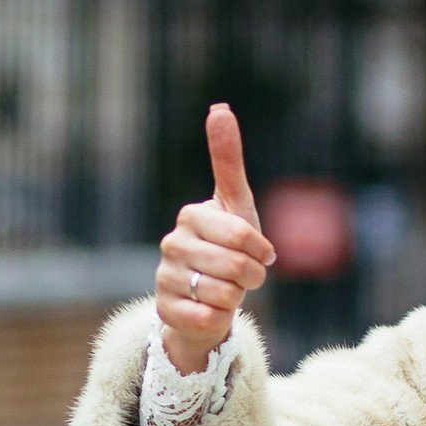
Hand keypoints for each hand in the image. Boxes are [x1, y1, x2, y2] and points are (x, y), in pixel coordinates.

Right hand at [155, 103, 275, 373]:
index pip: (242, 233)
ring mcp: (164, 278)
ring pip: (224, 294)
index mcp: (191, 216)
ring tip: (226, 291)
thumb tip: (219, 108)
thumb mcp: (235, 204)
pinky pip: (209, 317)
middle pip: (236, 266)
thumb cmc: (227, 246)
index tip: (261, 252)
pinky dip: (220, 318)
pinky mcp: (165, 311)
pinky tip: (210, 310)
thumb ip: (227, 159)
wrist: (207, 297)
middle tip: (247, 276)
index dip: (260, 249)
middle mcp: (171, 244)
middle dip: (253, 276)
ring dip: (237, 297)